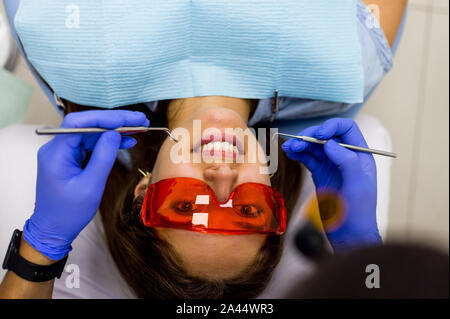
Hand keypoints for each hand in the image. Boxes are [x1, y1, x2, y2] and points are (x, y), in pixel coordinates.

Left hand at [24, 110, 148, 259]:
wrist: (53, 229)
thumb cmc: (69, 212)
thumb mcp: (91, 185)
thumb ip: (103, 157)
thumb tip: (115, 134)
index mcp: (56, 153)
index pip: (80, 123)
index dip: (106, 118)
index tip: (128, 119)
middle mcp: (56, 148)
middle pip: (86, 124)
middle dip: (114, 121)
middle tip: (139, 120)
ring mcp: (62, 152)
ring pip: (90, 133)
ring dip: (114, 130)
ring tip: (137, 129)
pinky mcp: (69, 158)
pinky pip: (89, 144)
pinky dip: (107, 142)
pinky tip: (125, 141)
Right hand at [282, 118, 380, 251]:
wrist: (349, 235)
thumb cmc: (359, 213)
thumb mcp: (356, 185)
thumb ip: (347, 161)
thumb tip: (331, 143)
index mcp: (360, 156)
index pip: (347, 130)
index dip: (332, 126)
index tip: (319, 134)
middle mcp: (345, 158)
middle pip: (327, 136)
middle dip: (312, 136)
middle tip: (299, 141)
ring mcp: (332, 166)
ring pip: (315, 147)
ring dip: (302, 144)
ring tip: (289, 147)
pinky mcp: (321, 175)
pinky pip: (308, 159)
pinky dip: (299, 154)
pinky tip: (290, 152)